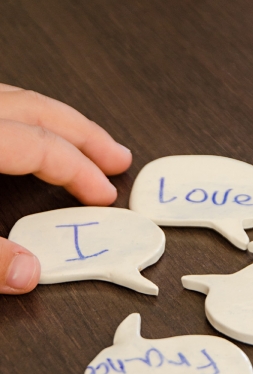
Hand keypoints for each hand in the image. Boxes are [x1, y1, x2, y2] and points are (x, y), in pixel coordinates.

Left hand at [0, 83, 131, 293]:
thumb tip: (28, 274)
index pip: (44, 147)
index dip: (80, 171)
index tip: (104, 195)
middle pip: (42, 111)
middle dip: (87, 135)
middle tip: (119, 157)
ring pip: (22, 99)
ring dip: (60, 121)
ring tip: (86, 141)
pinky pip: (4, 104)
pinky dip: (30, 119)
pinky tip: (31, 135)